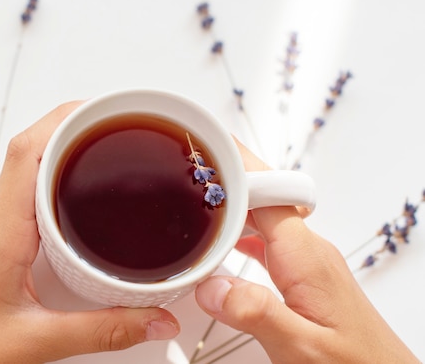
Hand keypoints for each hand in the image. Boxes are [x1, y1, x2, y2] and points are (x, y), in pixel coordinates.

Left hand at [0, 102, 178, 363]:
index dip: (67, 120)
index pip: (29, 152)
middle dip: (76, 128)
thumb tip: (158, 319)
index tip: (107, 111)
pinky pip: (23, 192)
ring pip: (26, 168)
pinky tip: (77, 198)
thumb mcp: (36, 343)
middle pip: (31, 149)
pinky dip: (53, 180)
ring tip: (108, 153)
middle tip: (121, 127)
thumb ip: (103, 331)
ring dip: (63, 152)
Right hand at [195, 140, 418, 362]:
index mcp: (304, 254)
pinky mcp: (302, 270)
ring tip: (193, 192)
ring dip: (230, 199)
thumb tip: (210, 285)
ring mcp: (305, 257)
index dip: (234, 165)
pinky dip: (239, 226)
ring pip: (263, 211)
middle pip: (263, 192)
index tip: (203, 147)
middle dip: (225, 174)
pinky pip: (266, 234)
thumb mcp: (302, 348)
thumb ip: (255, 313)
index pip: (266, 190)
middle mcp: (306, 248)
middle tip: (184, 164)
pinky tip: (219, 235)